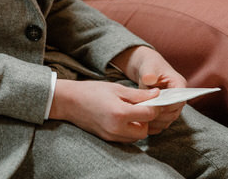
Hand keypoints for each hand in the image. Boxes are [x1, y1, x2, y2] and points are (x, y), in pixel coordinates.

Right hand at [49, 79, 163, 141]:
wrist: (69, 102)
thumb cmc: (92, 91)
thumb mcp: (117, 88)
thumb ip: (138, 94)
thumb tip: (157, 95)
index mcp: (119, 113)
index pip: (149, 114)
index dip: (155, 106)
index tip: (154, 99)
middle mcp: (116, 128)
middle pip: (145, 130)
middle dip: (147, 119)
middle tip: (142, 106)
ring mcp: (111, 136)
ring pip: (136, 137)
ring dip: (139, 126)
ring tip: (132, 112)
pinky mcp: (107, 139)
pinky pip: (126, 138)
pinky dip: (129, 130)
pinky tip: (124, 118)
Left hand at [109, 46, 186, 132]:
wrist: (147, 70)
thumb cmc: (149, 66)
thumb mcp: (148, 66)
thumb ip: (149, 73)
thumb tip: (149, 79)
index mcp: (179, 84)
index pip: (179, 99)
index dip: (168, 105)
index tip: (154, 106)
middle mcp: (179, 97)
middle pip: (174, 112)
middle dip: (160, 115)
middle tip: (144, 115)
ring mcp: (174, 106)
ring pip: (169, 120)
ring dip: (156, 122)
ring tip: (142, 119)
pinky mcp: (166, 113)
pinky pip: (163, 123)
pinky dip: (154, 125)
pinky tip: (142, 123)